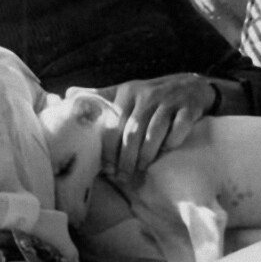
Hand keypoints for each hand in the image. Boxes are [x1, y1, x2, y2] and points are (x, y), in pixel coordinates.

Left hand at [82, 73, 216, 175]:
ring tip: (140, 170)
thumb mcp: (126, 91)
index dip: (108, 148)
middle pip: (131, 131)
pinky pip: (178, 129)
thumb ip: (100, 95)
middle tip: (122, 176)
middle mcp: (147, 94)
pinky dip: (172, 143)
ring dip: (145, 155)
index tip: (106, 168)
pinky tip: (166, 153)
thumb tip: (68, 94)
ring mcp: (169, 101)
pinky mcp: (189, 108)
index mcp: (128, 91)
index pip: (113, 123)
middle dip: (125, 158)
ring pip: (153, 133)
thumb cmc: (153, 95)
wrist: (193, 85)